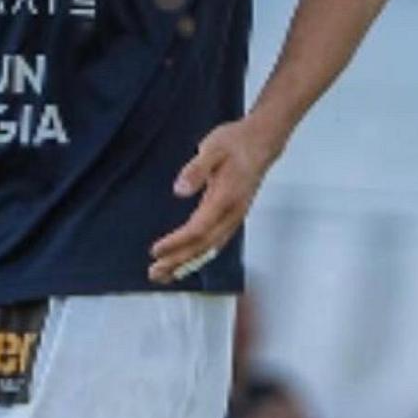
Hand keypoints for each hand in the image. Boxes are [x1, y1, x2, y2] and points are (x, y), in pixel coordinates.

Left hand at [150, 117, 279, 283]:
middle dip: (179, 261)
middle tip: (154, 273)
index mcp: (225, 198)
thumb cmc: (236, 142)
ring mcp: (235, 216)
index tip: (155, 251)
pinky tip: (187, 263)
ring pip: (211, 247)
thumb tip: (179, 190)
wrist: (262, 140)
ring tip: (165, 276)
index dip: (177, 243)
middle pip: (204, 245)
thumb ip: (196, 170)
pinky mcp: (234, 216)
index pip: (198, 228)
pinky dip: (200, 256)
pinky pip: (217, 243)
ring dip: (188, 263)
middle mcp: (232, 213)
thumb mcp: (213, 148)